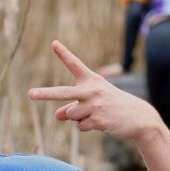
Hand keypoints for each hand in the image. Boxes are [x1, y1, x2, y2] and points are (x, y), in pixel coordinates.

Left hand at [30, 41, 162, 138]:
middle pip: (63, 93)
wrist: (139, 118)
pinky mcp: (97, 119)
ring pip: (71, 115)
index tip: (54, 43)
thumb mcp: (94, 102)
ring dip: (79, 118)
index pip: (76, 65)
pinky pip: (80, 126)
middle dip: (45, 94)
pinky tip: (102, 122)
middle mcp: (92, 90)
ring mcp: (95, 105)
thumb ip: (73, 106)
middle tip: (30, 94)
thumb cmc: (114, 106)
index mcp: (92, 81)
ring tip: (97, 114)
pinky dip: (87, 127)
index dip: (64, 54)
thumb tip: (56, 115)